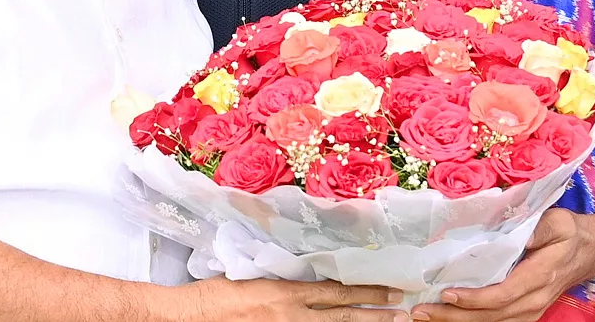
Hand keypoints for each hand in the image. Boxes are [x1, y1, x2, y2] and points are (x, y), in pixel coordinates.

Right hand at [180, 277, 409, 321]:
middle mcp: (291, 315)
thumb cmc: (218, 294)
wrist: (192, 315)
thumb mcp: (255, 277)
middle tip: (402, 315)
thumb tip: (308, 280)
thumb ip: (284, 280)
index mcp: (286, 292)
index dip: (366, 292)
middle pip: (342, 316)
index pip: (336, 291)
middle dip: (374, 316)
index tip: (391, 290)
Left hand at [407, 208, 594, 321]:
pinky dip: (473, 321)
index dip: (474, 298)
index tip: (447, 293)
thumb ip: (536, 228)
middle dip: (455, 316)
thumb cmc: (572, 231)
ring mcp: (532, 308)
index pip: (503, 294)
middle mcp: (535, 299)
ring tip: (427, 316)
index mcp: (540, 276)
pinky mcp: (528, 310)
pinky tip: (450, 317)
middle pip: (492, 316)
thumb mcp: (558, 221)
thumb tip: (511, 231)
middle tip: (421, 312)